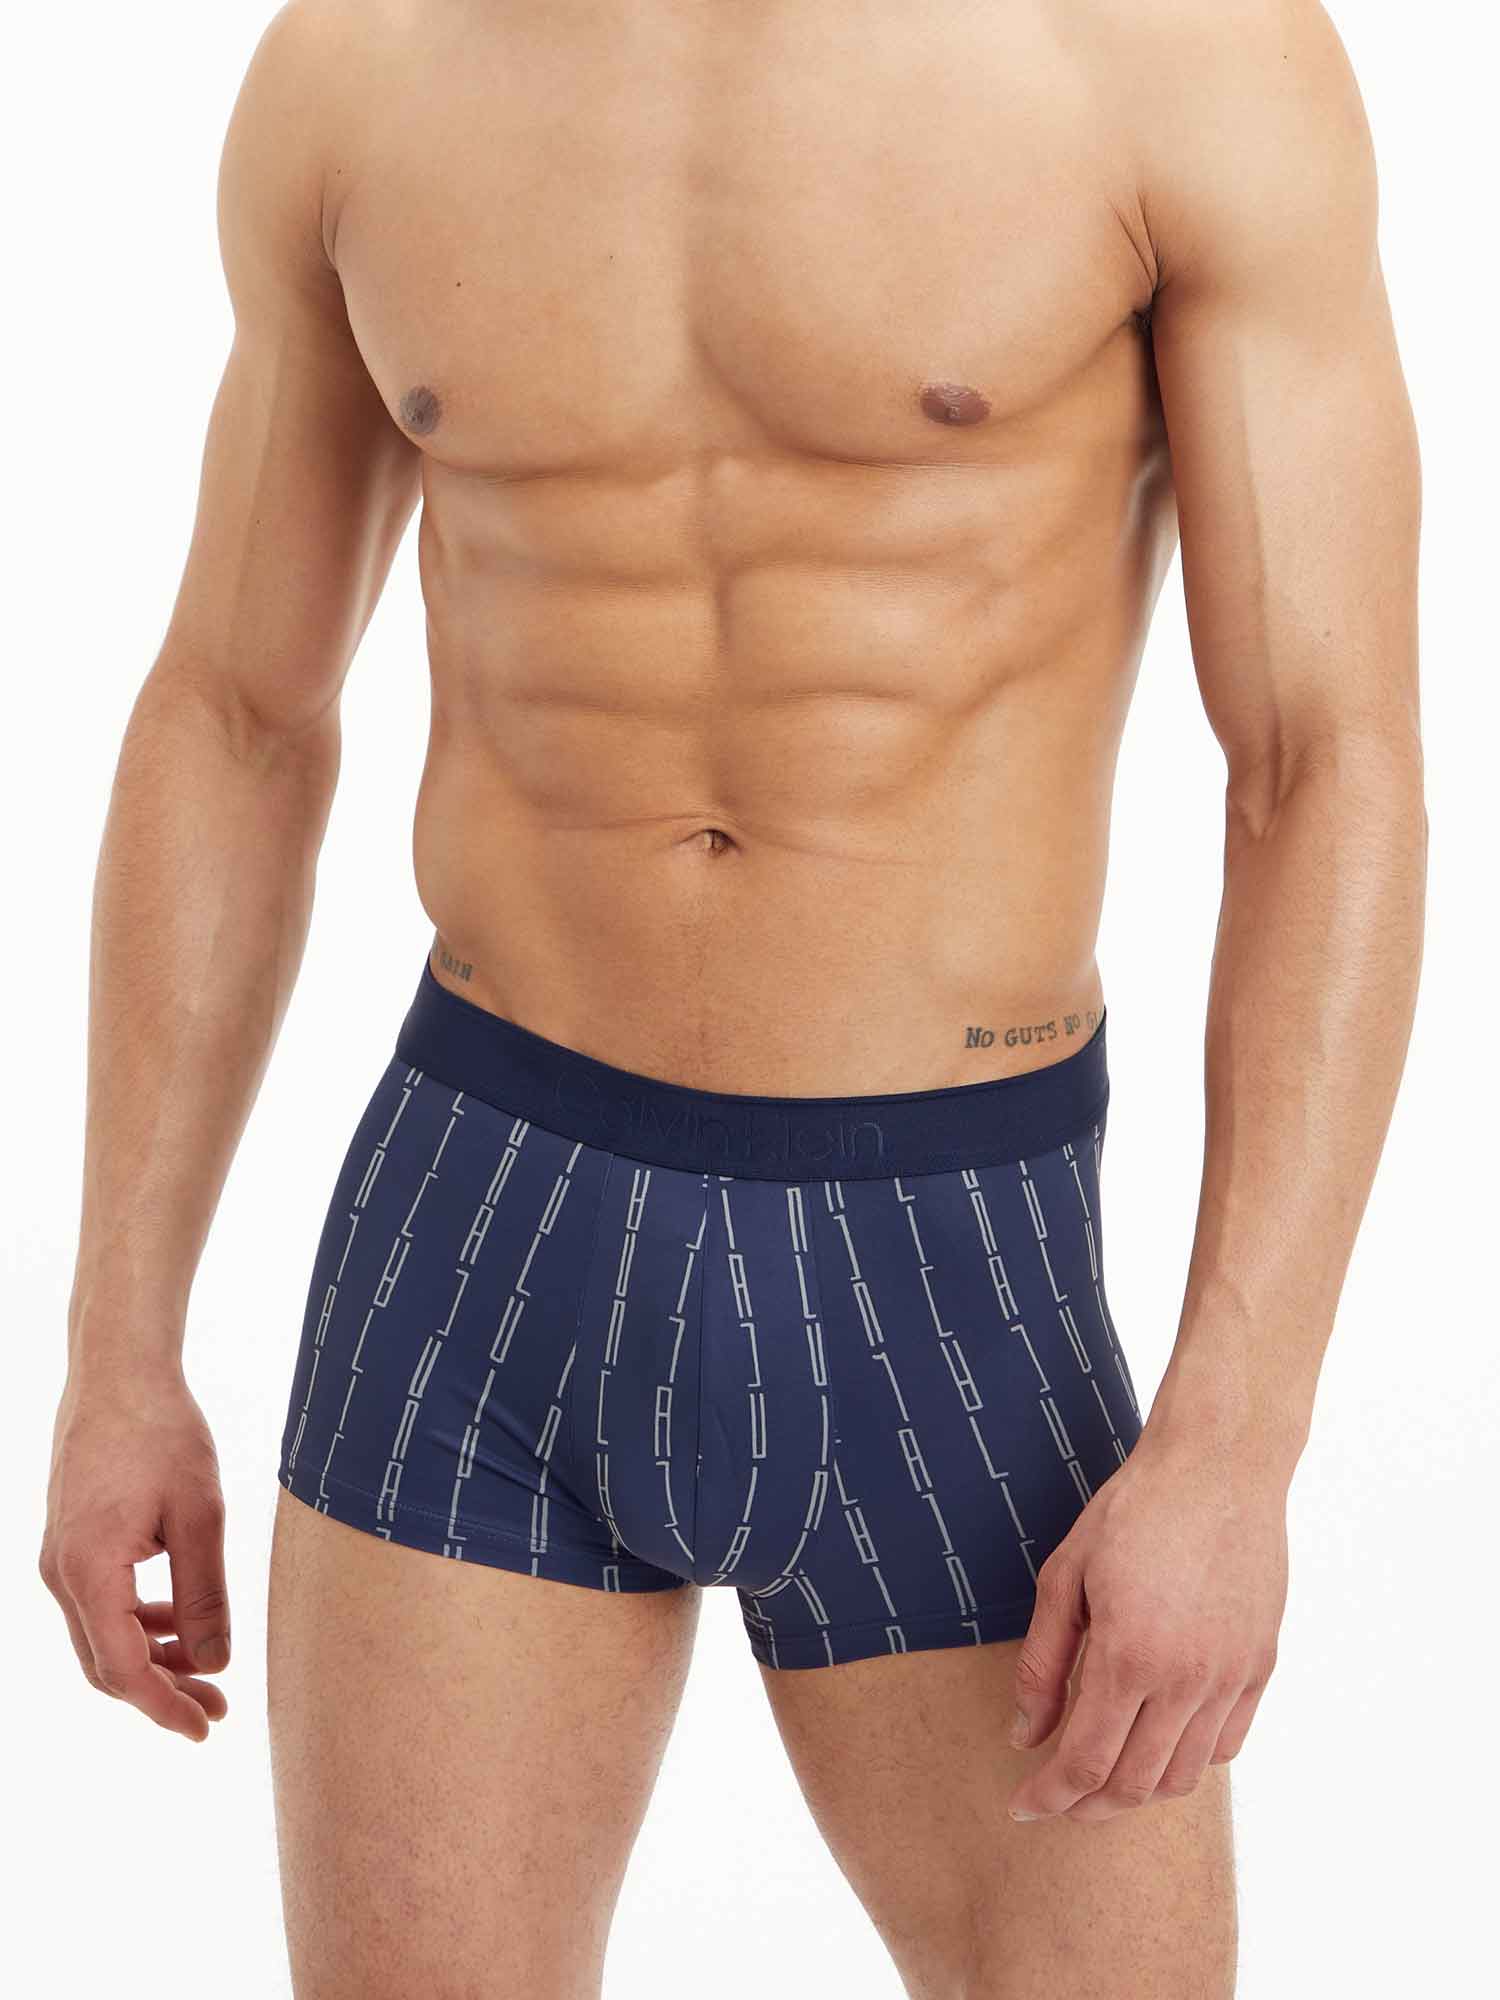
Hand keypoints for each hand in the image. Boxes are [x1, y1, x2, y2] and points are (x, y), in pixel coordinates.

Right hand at [40, 1362, 230, 1740]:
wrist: (118, 1374)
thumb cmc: (162, 1432)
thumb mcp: (200, 1514)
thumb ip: (205, 1594)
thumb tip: (216, 1661)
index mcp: (89, 1571)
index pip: (123, 1670)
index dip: (165, 1706)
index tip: (206, 1727)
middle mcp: (61, 1573)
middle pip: (107, 1664)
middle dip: (162, 1691)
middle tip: (218, 1705)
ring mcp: (60, 1559)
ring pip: (102, 1636)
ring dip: (153, 1657)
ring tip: (209, 1666)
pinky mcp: (70, 1543)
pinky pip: (100, 1604)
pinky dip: (138, 1622)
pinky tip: (179, 1619)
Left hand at [1006, 1427, 1287, 1820]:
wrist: (1218, 1468)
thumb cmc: (1133, 1511)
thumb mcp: (1064, 1576)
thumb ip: (1042, 1664)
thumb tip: (1024, 1735)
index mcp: (1130, 1656)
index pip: (1085, 1764)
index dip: (1049, 1797)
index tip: (1023, 1805)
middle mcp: (1188, 1680)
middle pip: (1135, 1785)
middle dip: (1086, 1807)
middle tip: (1056, 1801)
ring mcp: (1231, 1677)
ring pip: (1185, 1776)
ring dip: (1138, 1791)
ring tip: (1103, 1776)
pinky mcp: (1261, 1666)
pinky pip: (1226, 1744)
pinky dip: (1189, 1761)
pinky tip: (1158, 1742)